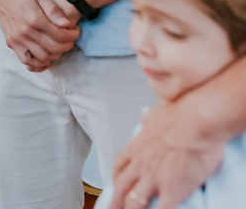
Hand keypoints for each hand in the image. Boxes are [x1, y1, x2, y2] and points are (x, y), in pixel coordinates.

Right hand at [0, 0, 79, 71]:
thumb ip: (53, 10)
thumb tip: (66, 24)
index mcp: (35, 19)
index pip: (61, 36)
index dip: (73, 35)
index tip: (75, 31)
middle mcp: (25, 31)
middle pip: (54, 48)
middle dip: (67, 46)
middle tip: (70, 39)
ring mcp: (17, 38)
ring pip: (42, 57)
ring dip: (54, 55)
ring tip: (58, 46)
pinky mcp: (11, 42)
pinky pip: (25, 60)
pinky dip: (37, 63)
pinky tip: (44, 58)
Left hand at [110, 97, 228, 208]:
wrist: (197, 120)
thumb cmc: (181, 113)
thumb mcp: (157, 113)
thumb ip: (150, 118)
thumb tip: (148, 115)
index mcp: (137, 147)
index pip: (119, 165)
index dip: (115, 178)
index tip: (114, 185)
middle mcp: (141, 164)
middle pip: (121, 187)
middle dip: (115, 201)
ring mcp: (154, 178)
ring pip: (135, 202)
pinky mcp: (172, 189)